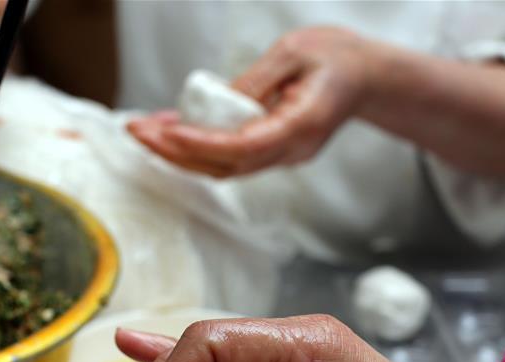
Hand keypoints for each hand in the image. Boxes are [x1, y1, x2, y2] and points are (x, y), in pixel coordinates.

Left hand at [126, 27, 371, 176]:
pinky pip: (228, 156)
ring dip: (180, 154)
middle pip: (225, 165)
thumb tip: (212, 103)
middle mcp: (289, 150)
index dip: (202, 143)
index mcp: (301, 127)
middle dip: (177, 152)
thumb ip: (254, 81)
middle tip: (137, 131)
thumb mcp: (294, 52)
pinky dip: (196, 147)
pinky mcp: (271, 151)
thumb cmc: (337, 59)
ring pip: (223, 167)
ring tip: (143, 132)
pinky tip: (169, 131)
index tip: (168, 132)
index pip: (244, 147)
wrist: (367, 77)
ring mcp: (280, 156)